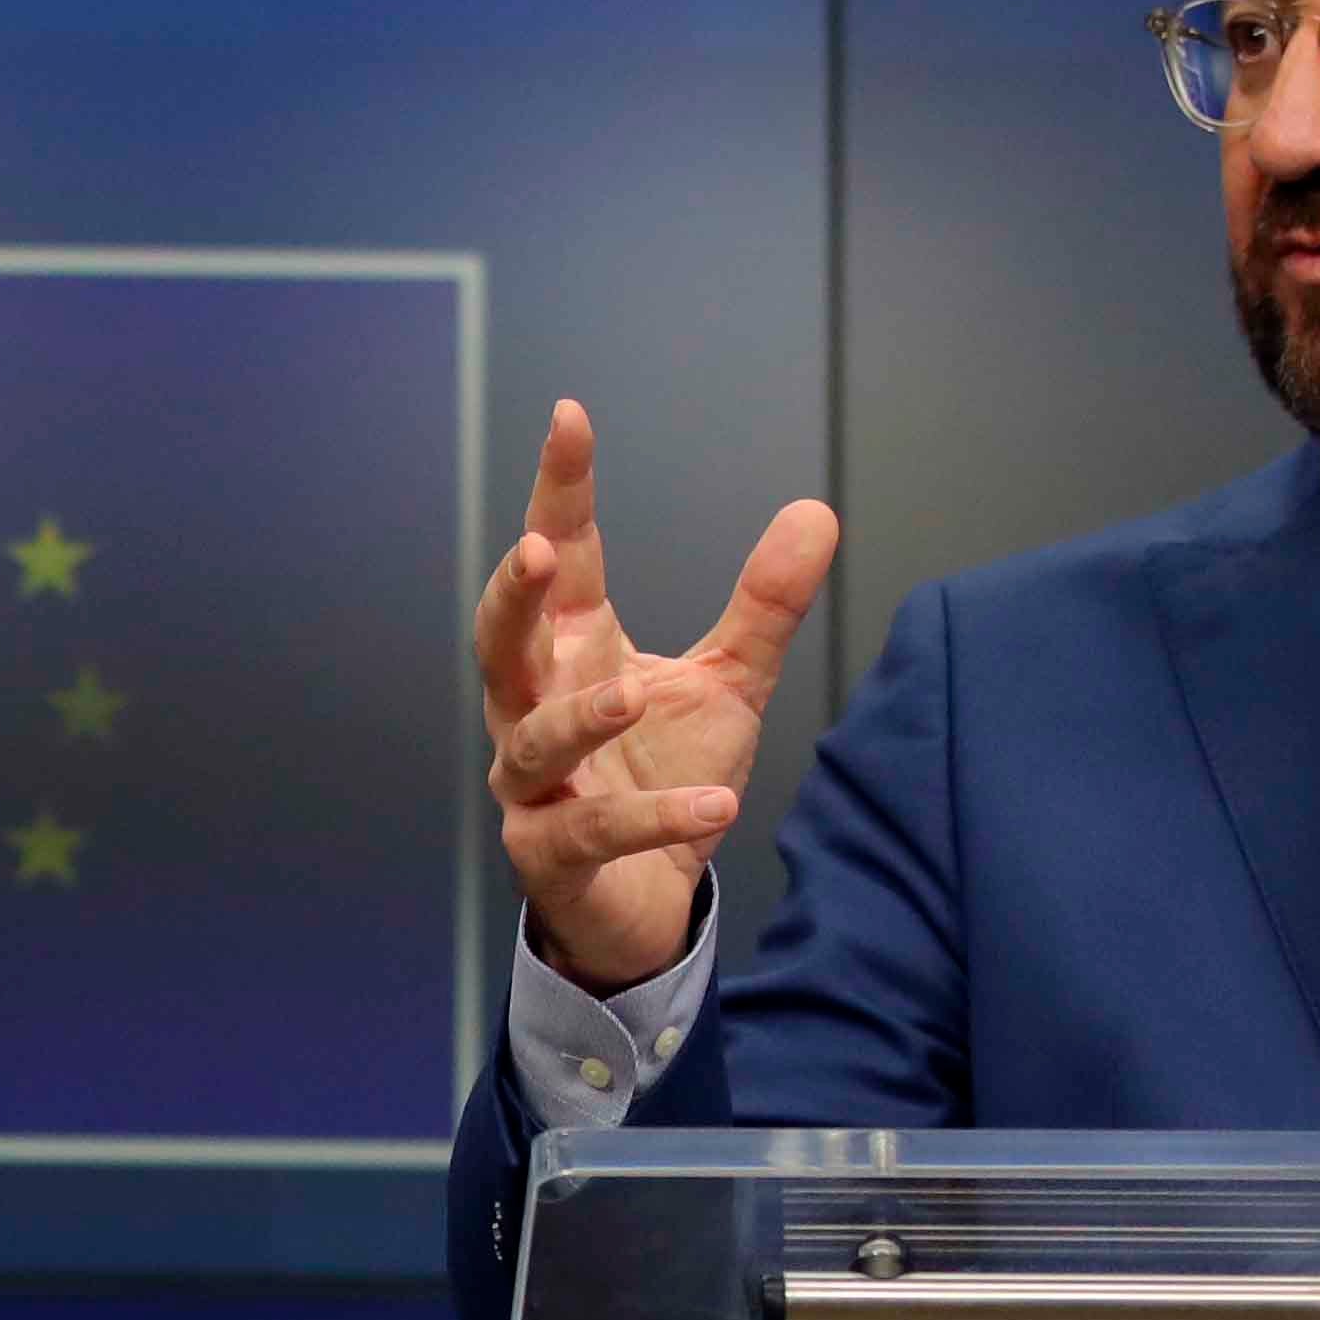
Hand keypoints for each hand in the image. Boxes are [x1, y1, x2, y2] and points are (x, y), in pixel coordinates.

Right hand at [479, 399, 837, 996]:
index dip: (560, 490)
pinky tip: (715, 804)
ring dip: (578, 717)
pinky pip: (596, 832)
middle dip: (514, 598)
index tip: (570, 418)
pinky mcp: (553, 857)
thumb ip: (762, 605)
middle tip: (540, 550)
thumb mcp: (726, 682)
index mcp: (572, 652)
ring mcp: (533, 788)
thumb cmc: (664, 774)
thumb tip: (817, 510)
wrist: (644, 901)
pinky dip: (653, 817)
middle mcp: (534, 711)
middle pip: (502, 644)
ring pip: (534, 741)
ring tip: (628, 696)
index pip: (561, 560)